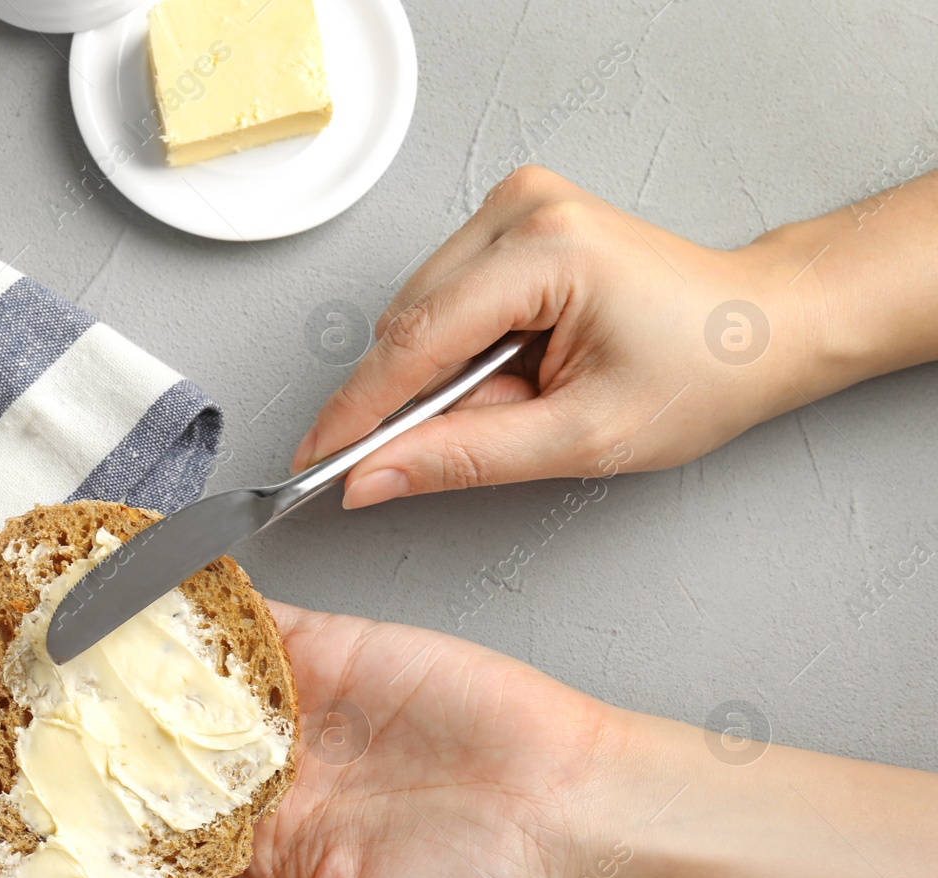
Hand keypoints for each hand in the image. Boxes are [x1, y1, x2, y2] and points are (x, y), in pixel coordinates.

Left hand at [0, 600, 614, 877]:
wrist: (574, 803)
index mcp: (257, 850)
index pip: (125, 839)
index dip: (46, 833)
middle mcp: (258, 773)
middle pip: (123, 751)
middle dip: (36, 740)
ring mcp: (284, 705)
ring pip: (161, 678)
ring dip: (80, 665)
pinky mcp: (319, 645)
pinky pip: (233, 618)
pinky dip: (171, 597)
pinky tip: (107, 589)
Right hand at [293, 164, 851, 507]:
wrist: (759, 327)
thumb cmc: (701, 372)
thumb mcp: (581, 439)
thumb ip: (463, 458)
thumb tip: (371, 476)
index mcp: (547, 250)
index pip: (414, 341)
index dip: (357, 412)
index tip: (315, 461)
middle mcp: (523, 208)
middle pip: (408, 324)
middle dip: (420, 399)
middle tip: (480, 437)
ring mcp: (515, 204)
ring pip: (417, 312)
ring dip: (444, 375)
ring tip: (523, 396)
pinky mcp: (512, 217)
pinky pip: (441, 296)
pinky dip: (460, 349)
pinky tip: (512, 366)